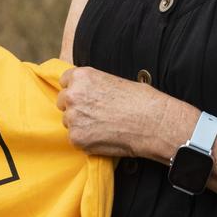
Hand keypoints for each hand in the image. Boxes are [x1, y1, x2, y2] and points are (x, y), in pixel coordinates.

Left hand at [56, 66, 181, 158]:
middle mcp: (72, 95)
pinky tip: (104, 137)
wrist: (153, 123)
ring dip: (81, 125)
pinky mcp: (77, 138)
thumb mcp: (113, 81)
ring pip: (69, 122)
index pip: (64, 82)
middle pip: (63, 102)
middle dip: (76, 108)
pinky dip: (86, 140)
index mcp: (81, 76)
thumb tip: (87, 94)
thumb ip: (93, 86)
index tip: (85, 97)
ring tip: (103, 126)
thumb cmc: (141, 100)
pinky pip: (76, 139)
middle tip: (96, 114)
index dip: (75, 90)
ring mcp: (73, 117)